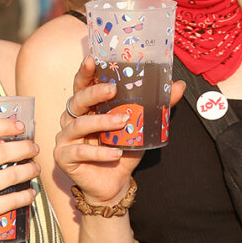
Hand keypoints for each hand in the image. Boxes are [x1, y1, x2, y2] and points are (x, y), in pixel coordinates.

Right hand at [55, 56, 183, 207]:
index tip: (92, 59)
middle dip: (94, 92)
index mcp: (87, 106)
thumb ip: (157, 105)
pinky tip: (116, 153)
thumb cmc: (123, 149)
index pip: (82, 84)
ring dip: (101, 122)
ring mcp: (65, 137)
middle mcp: (72, 118)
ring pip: (79, 124)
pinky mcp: (63, 156)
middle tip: (113, 89)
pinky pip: (80, 151)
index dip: (85, 71)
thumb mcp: (141, 125)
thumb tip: (178, 85)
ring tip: (122, 122)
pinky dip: (100, 153)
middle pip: (77, 100)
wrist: (116, 183)